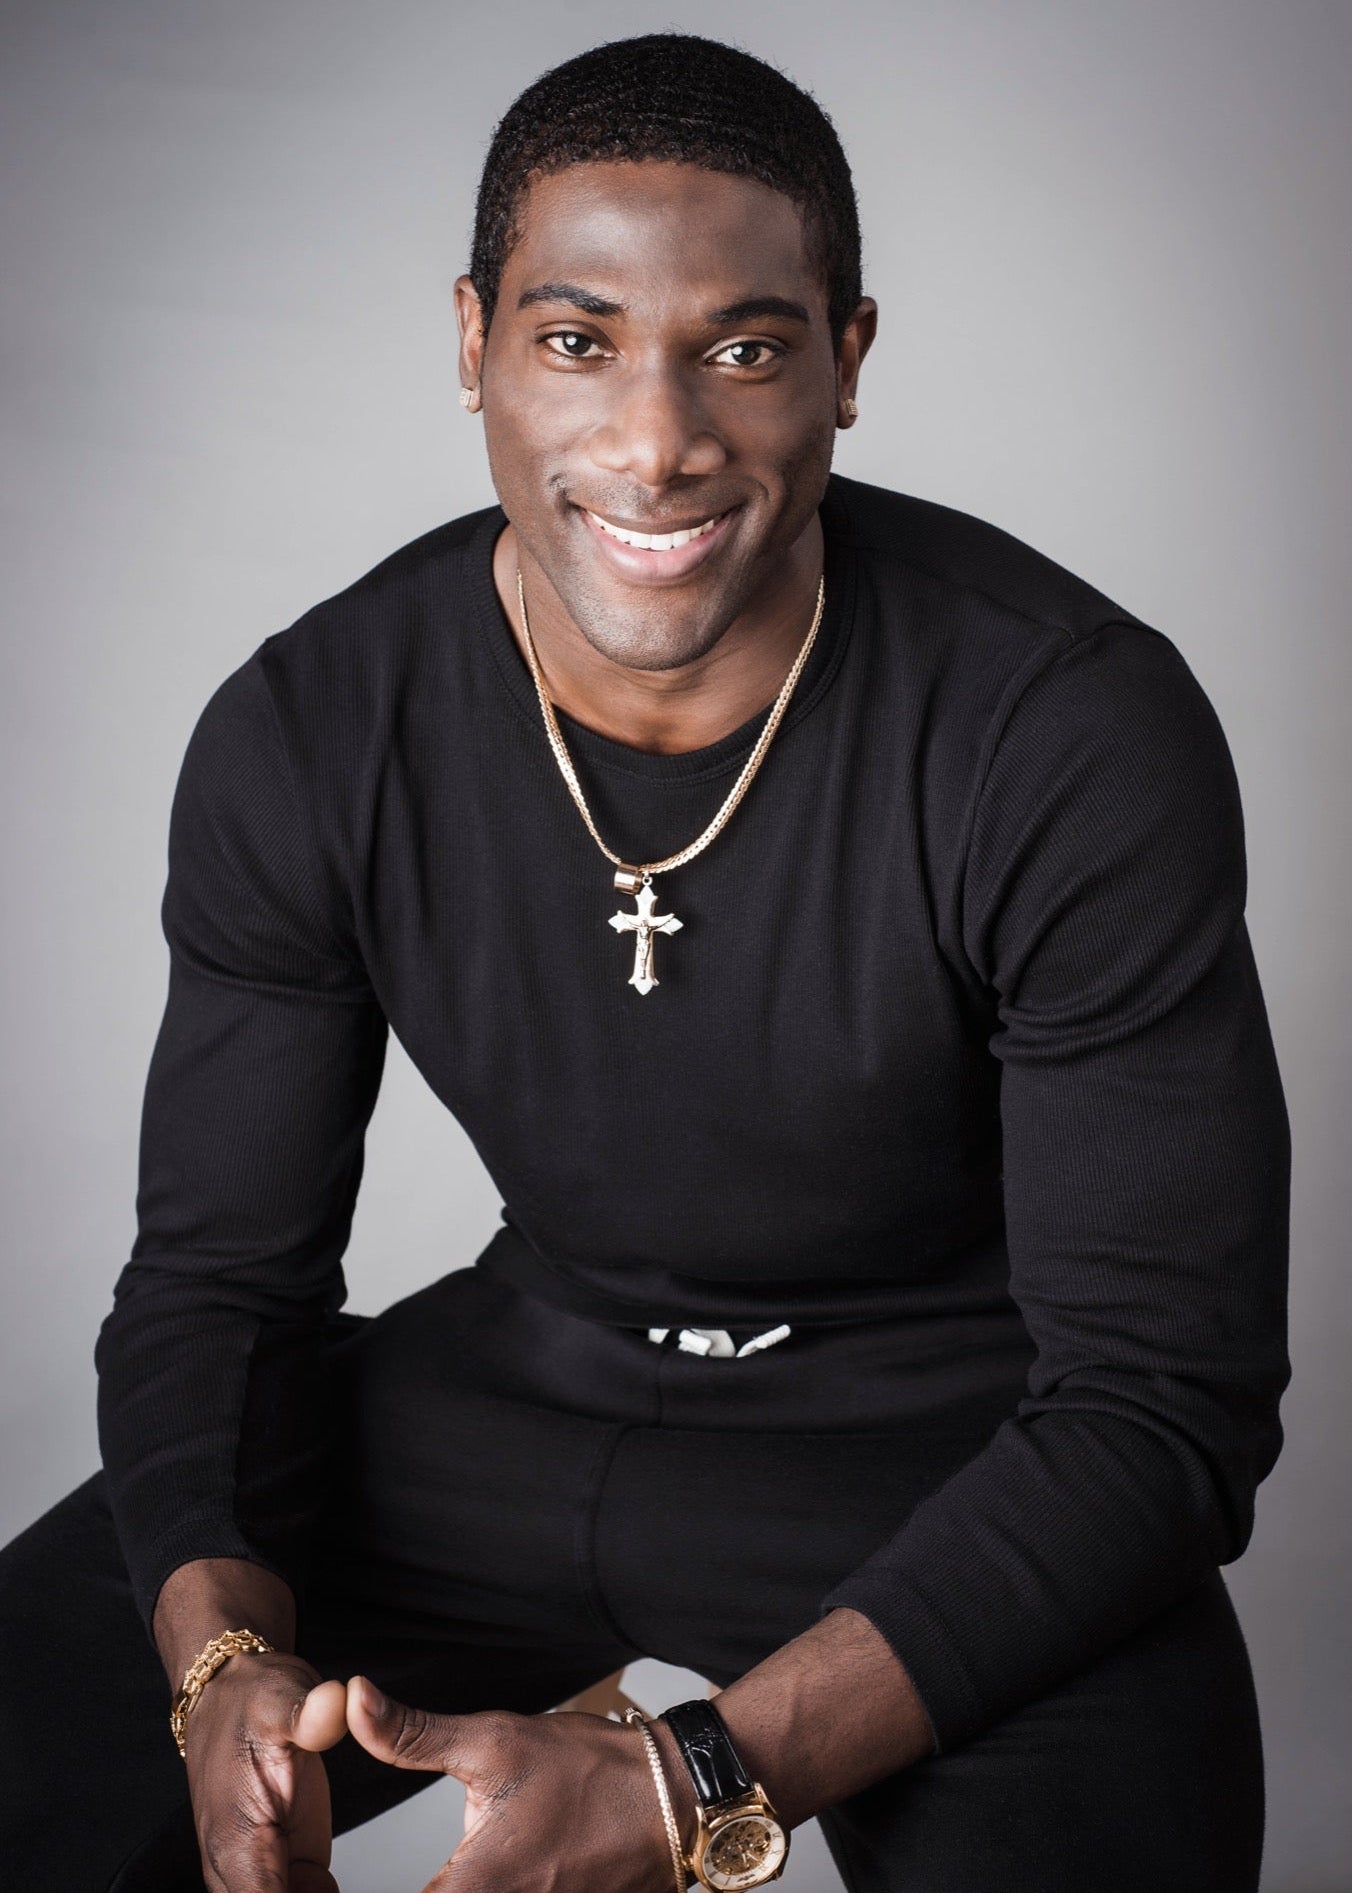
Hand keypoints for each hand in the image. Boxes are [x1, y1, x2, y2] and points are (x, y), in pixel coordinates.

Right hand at [182, 1651, 347, 1892]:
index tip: (326, 1888)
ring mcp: (264, 1874)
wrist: (234, 1695)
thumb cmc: (249, 1700)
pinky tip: (341, 1883)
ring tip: (368, 1881)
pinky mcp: (289, 1868)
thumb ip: (311, 1714)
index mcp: (236, 1845)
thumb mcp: (280, 1698)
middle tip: (338, 1882)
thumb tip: (339, 1701)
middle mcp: (241, 1871)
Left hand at [344, 1675, 692, 1892]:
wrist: (678, 1796)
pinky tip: (490, 1869)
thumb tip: (353, 1701)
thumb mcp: (494, 1740)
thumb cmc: (591, 1770)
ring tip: (459, 1862)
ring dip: (451, 1890)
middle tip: (379, 1869)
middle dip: (424, 1887)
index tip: (328, 1880)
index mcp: (473, 1891)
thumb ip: (413, 1734)